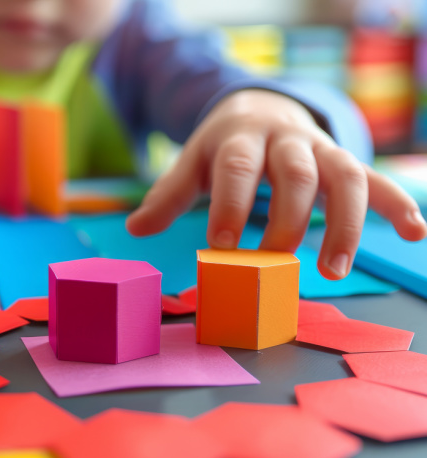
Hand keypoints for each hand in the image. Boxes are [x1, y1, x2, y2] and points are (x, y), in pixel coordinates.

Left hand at [126, 89, 426, 279]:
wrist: (258, 111)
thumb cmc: (221, 150)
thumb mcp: (190, 165)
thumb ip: (168, 195)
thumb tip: (135, 229)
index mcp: (240, 138)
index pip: (238, 168)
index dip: (232, 204)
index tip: (224, 248)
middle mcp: (285, 141)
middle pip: (296, 174)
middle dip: (289, 219)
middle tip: (275, 264)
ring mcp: (320, 151)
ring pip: (344, 179)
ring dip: (345, 224)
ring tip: (334, 271)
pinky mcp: (346, 164)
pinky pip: (377, 181)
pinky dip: (397, 205)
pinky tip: (415, 233)